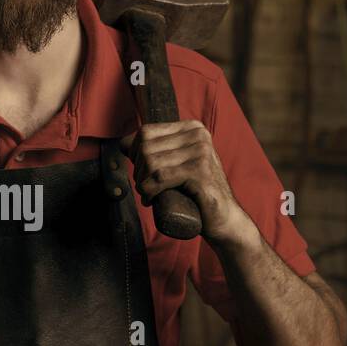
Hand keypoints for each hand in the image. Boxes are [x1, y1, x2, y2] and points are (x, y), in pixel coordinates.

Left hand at [121, 120, 248, 243]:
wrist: (223, 217)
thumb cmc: (194, 191)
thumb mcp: (175, 164)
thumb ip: (156, 150)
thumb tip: (123, 143)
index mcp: (191, 128)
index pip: (146, 132)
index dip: (134, 153)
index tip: (140, 172)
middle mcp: (198, 135)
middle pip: (146, 148)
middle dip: (138, 171)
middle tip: (145, 188)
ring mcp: (201, 152)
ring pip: (151, 163)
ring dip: (142, 183)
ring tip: (149, 195)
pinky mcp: (200, 172)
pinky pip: (160, 177)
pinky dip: (150, 190)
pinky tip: (151, 200)